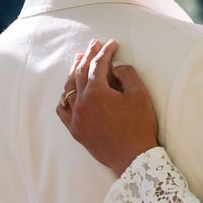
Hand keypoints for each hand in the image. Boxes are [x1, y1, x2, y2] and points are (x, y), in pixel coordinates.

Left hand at [56, 39, 158, 175]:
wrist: (134, 158)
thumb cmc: (140, 126)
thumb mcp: (140, 96)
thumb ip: (127, 75)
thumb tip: (116, 68)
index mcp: (96, 93)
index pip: (98, 65)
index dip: (105, 52)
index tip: (112, 43)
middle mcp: (81, 103)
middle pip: (81, 73)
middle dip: (88, 56)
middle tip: (94, 44)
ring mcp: (75, 118)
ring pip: (69, 89)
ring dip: (74, 72)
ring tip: (79, 60)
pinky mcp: (76, 130)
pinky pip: (63, 109)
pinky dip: (65, 97)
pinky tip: (68, 91)